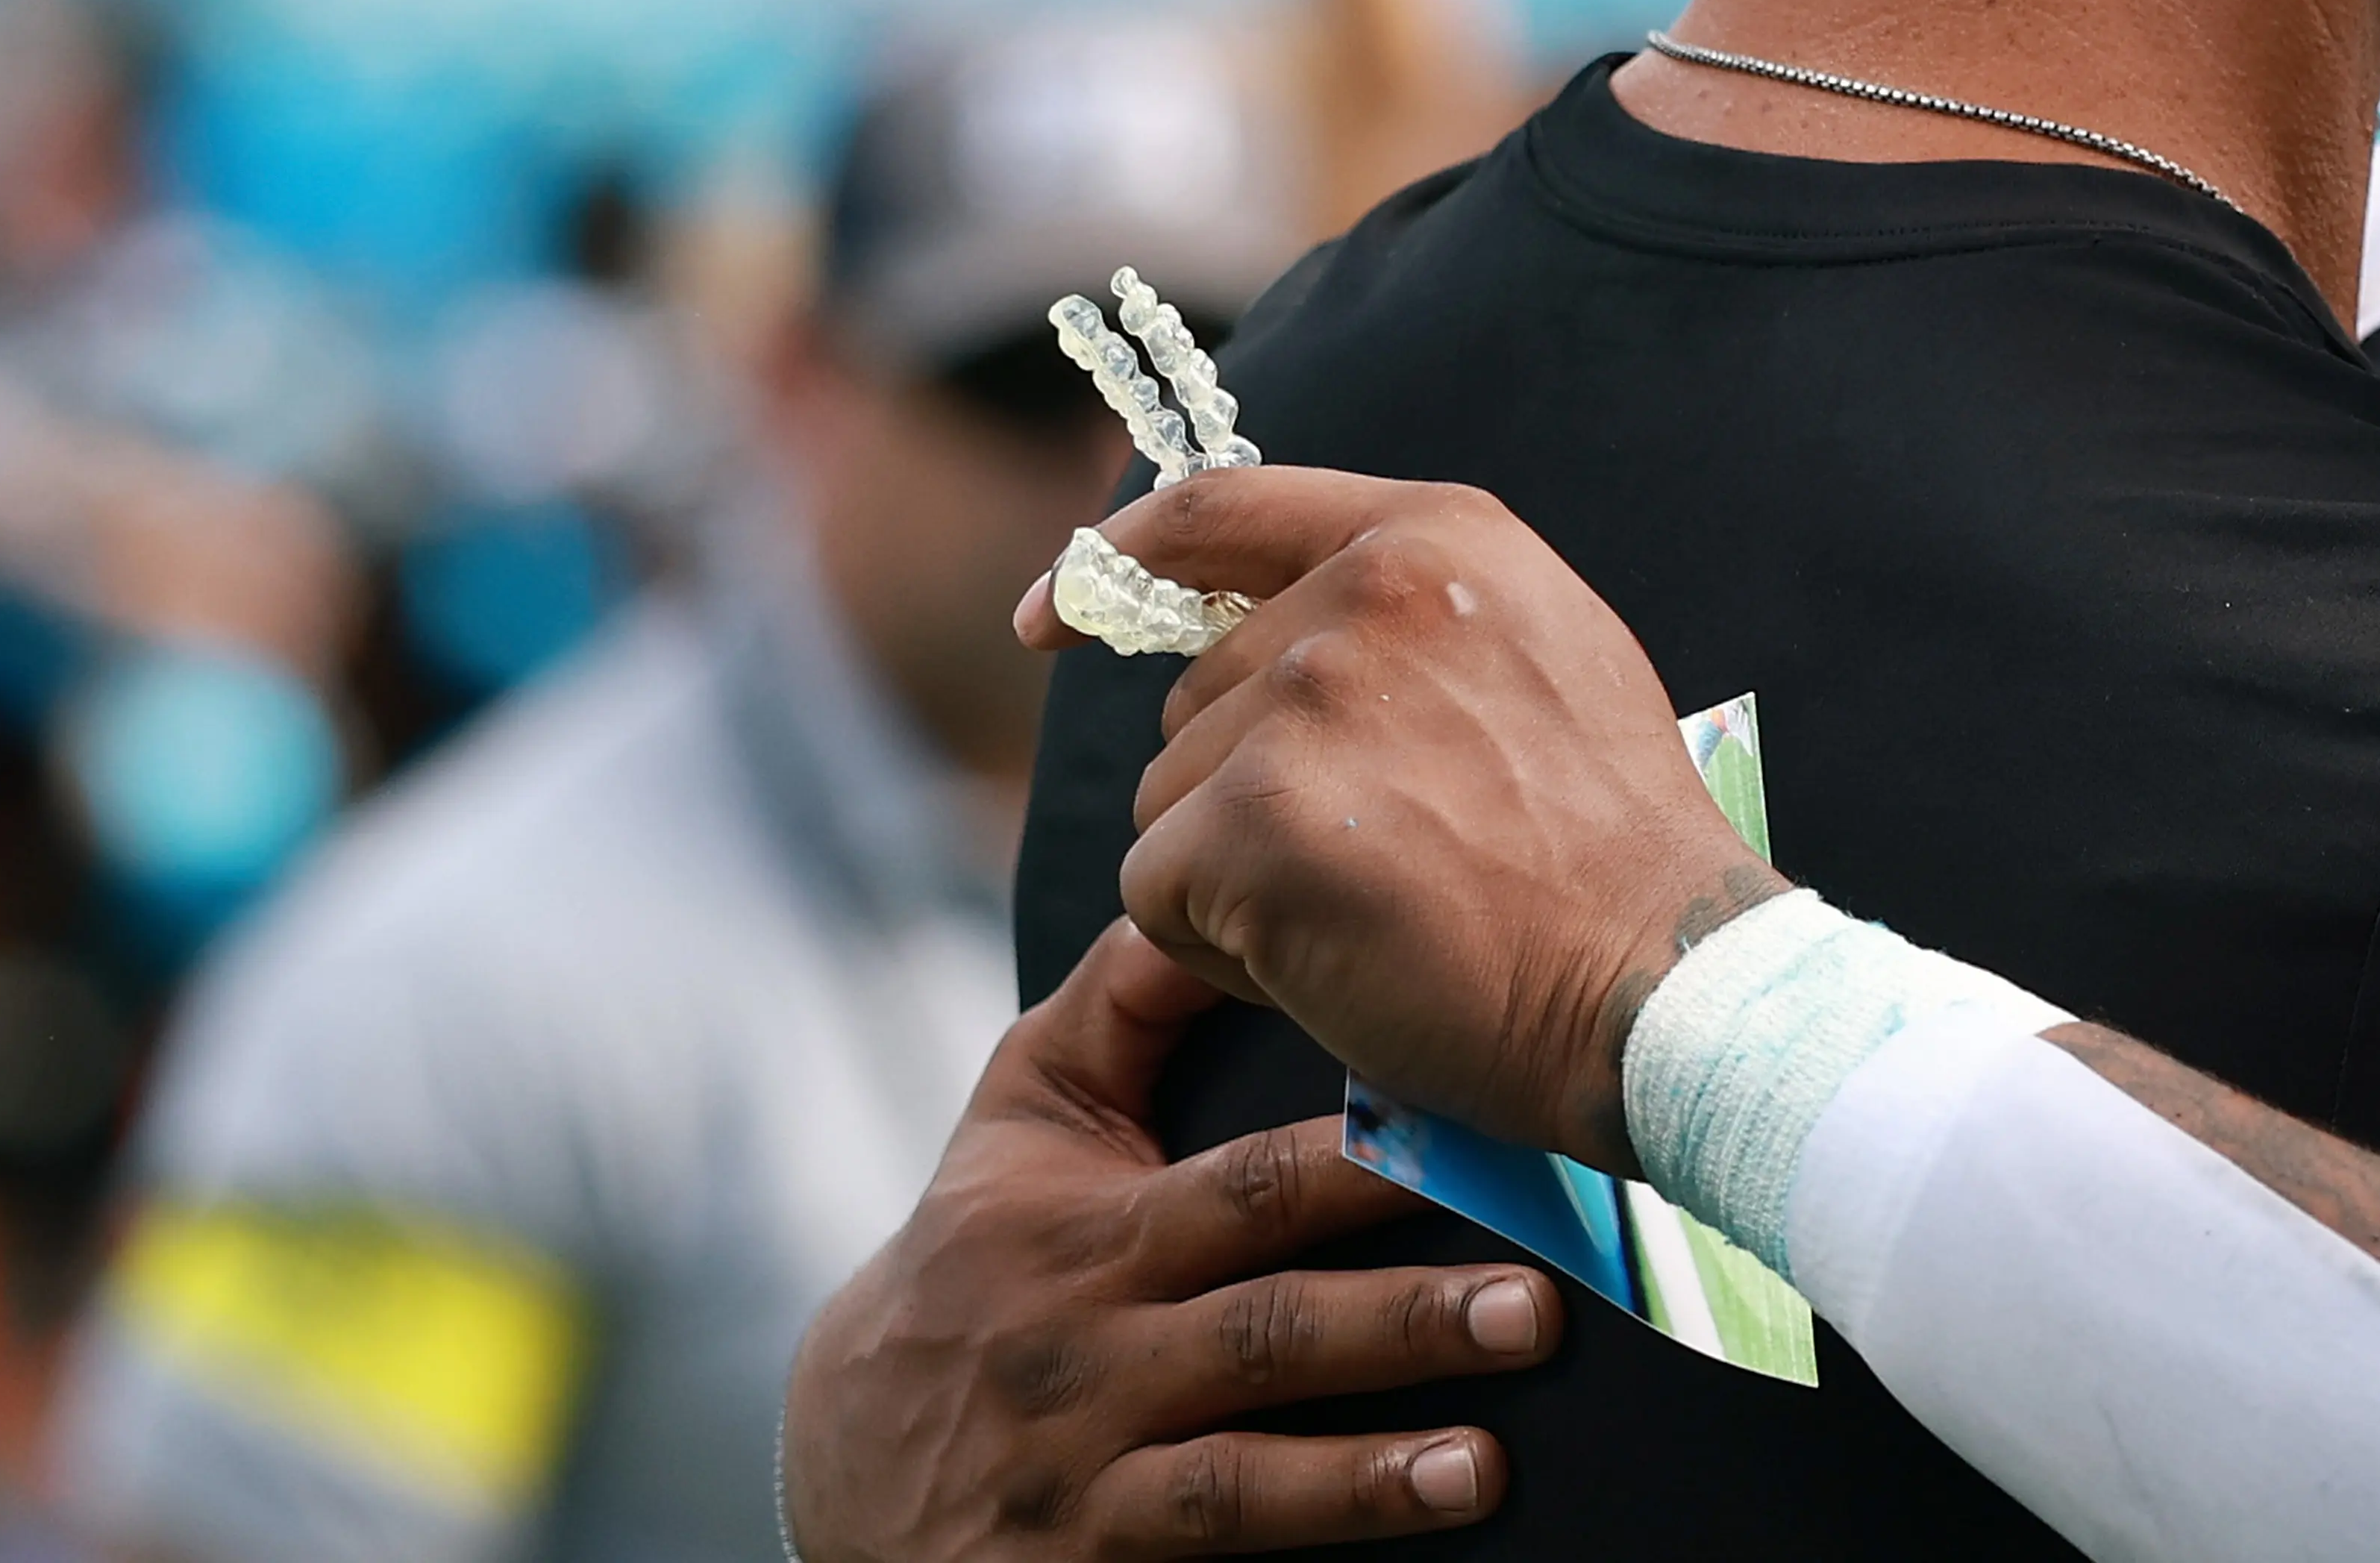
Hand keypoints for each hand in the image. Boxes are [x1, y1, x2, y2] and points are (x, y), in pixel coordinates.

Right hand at [781, 922, 1561, 1557]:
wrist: (838, 1452)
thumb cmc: (975, 1249)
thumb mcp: (1022, 1114)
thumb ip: (1126, 1002)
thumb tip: (1217, 884)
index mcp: (1091, 1229)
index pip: (1243, 1187)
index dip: (1357, 1169)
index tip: (1472, 1150)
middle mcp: (1088, 1353)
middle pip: (1263, 1331)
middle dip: (1404, 1321)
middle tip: (1541, 1306)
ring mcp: (1087, 1473)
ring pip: (1244, 1473)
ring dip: (1376, 1466)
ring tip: (1494, 1454)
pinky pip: (1218, 1555)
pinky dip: (1326, 1537)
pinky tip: (1430, 1519)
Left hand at [1072, 466, 1782, 1172]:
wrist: (1662, 982)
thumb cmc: (1612, 855)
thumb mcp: (1544, 661)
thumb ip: (1414, 618)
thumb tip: (1274, 628)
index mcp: (1435, 540)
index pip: (1222, 507)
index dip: (1116, 559)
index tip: (1049, 612)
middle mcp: (1362, 595)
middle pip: (1198, 696)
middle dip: (1249, 791)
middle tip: (1384, 862)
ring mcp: (1304, 700)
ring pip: (1172, 800)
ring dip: (1238, 874)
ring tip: (1376, 910)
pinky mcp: (1252, 818)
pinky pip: (1157, 892)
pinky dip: (1219, 949)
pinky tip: (1332, 961)